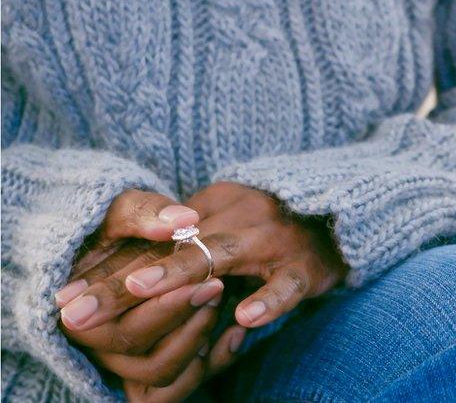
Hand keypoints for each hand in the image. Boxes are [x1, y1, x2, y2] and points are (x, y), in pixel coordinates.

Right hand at [54, 191, 243, 394]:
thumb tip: (181, 219)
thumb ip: (142, 212)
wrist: (133, 246)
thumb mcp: (124, 210)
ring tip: (219, 300)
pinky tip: (234, 335)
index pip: (119, 326)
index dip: (166, 306)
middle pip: (142, 354)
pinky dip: (209, 364)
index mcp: (80, 311)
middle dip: (185, 321)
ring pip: (161, 372)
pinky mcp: (149, 368)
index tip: (208, 282)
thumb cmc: (125, 228)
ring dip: (196, 341)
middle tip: (218, 286)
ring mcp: (123, 361)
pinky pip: (179, 386)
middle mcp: (97, 345)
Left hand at [74, 182, 346, 331]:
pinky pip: (285, 284)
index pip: (155, 238)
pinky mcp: (304, 266)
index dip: (110, 266)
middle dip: (124, 279)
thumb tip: (124, 282)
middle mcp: (240, 214)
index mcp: (216, 202)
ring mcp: (274, 238)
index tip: (69, 293)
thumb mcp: (227, 225)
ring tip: (143, 290)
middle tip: (81, 306)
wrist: (341, 220)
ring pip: (223, 255)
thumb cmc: (274, 230)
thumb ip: (185, 247)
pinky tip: (246, 315)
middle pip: (174, 246)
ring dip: (181, 272)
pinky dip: (267, 299)